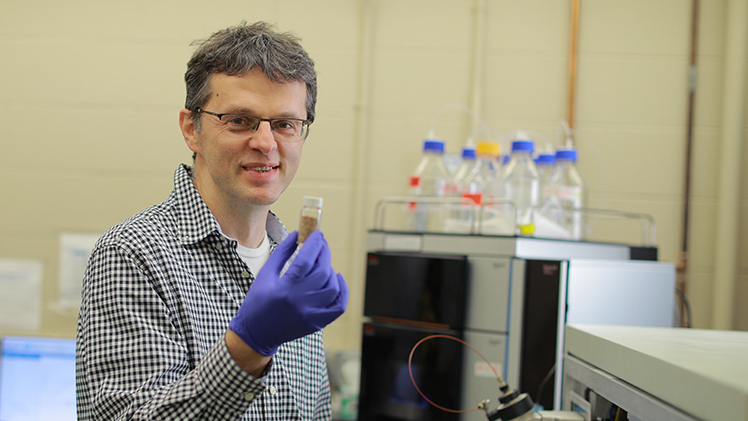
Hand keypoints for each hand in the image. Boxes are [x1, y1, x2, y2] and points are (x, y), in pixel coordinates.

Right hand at [229, 231, 347, 355]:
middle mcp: (300, 302)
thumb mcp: (264, 275)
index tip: (317, 233)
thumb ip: (282, 253)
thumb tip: (296, 234)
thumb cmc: (257, 303)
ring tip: (322, 264)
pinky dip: (342, 290)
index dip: (314, 243)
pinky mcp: (317, 323)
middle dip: (323, 253)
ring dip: (330, 271)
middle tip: (320, 244)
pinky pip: (339, 306)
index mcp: (284, 288)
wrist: (256, 334)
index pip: (306, 260)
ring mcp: (311, 314)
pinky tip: (337, 279)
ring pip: (332, 287)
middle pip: (322, 271)